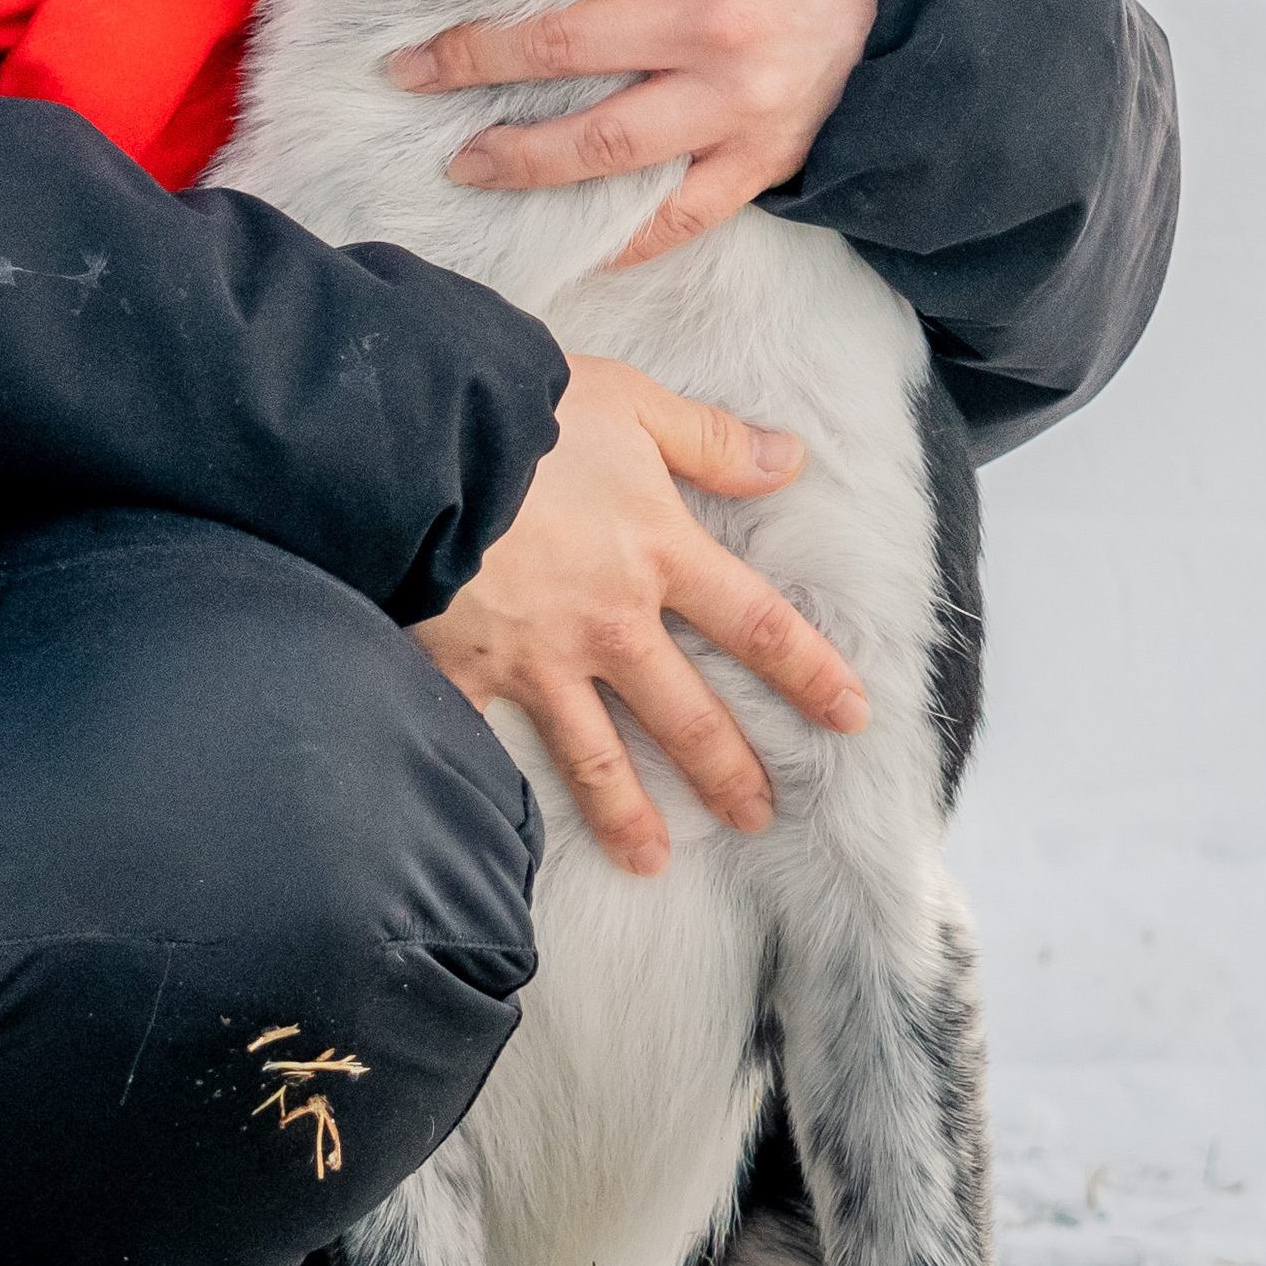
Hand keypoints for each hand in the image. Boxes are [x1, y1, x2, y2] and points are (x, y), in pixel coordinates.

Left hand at [387, 0, 890, 266]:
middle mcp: (715, 19)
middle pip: (559, 45)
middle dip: (467, 60)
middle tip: (404, 72)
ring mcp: (741, 99)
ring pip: (603, 142)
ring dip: (519, 156)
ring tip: (462, 162)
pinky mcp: (766, 155)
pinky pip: (682, 215)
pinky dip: (624, 239)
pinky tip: (572, 245)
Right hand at [418, 353, 870, 872]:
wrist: (414, 436)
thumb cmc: (524, 410)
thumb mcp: (632, 404)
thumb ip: (712, 440)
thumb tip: (792, 458)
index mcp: (657, 551)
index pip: (757, 625)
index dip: (810, 674)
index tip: (852, 718)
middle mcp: (608, 621)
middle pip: (687, 714)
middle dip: (729, 771)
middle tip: (760, 817)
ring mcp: (536, 658)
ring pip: (595, 756)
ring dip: (629, 814)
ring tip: (653, 861)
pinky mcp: (463, 672)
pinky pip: (484, 747)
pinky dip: (493, 794)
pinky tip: (505, 837)